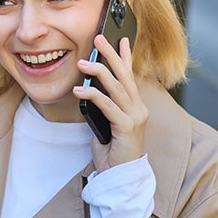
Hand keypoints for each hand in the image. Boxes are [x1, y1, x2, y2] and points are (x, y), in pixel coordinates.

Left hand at [73, 35, 147, 172]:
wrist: (121, 178)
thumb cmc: (112, 153)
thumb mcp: (106, 124)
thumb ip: (104, 108)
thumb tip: (89, 90)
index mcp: (135, 106)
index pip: (130, 76)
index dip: (125, 56)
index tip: (121, 38)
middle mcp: (138, 108)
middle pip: (124, 75)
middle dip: (111, 55)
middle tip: (99, 38)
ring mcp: (135, 117)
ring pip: (116, 87)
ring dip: (99, 71)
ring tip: (82, 62)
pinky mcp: (127, 127)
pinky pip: (107, 106)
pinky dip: (92, 96)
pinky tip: (79, 90)